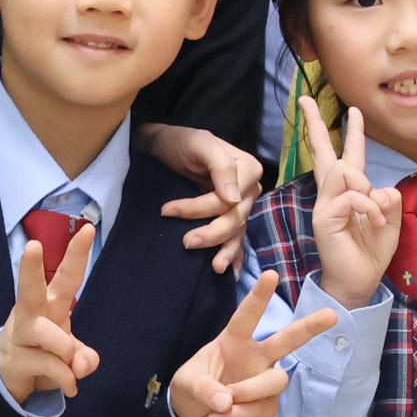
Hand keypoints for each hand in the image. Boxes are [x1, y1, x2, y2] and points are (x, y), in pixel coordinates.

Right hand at [0, 222, 101, 405]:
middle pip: (30, 288)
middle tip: (31, 246)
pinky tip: (70, 387)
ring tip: (72, 366)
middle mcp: (32, 313)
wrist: (9, 376)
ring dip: (66, 351)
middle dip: (30, 268)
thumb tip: (83, 364)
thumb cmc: (43, 350)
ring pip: (47, 334)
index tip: (87, 229)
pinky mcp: (15, 359)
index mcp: (50, 303)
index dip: (77, 254)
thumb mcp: (70, 353)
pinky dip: (65, 378)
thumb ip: (83, 357)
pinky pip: (49, 365)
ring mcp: (21, 334)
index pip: (66, 275)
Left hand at [145, 122, 265, 272]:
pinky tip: (231, 273)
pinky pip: (236, 238)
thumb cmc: (181, 143)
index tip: (167, 210)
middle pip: (234, 218)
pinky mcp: (229, 217)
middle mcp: (250, 189)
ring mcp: (241, 205)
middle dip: (211, 233)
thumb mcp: (199, 144)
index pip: (229, 199)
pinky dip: (235, 256)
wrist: (166, 147)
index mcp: (248, 168)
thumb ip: (220, 166)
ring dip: (226, 250)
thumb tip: (235, 200)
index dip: (200, 208)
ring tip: (215, 267)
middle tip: (185, 242)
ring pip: (237, 233)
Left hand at [171, 270, 341, 416]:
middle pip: (288, 340)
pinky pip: (264, 407)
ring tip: (223, 403)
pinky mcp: (267, 406)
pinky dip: (239, 415)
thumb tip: (226, 401)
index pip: (248, 316)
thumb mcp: (186, 384)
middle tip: (332, 314)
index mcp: (234, 341)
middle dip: (310, 327)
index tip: (271, 274)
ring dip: (249, 391)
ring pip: (276, 380)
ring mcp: (264, 382)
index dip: (259, 296)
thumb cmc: (190, 391)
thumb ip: (204, 388)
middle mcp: (256, 357)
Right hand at [302, 97, 405, 308]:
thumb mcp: (390, 220)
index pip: (348, 155)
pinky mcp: (324, 218)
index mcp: (351, 192)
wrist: (360, 281)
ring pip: (343, 171)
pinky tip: (374, 223)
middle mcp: (333, 194)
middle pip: (324, 152)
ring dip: (366, 188)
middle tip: (305, 99)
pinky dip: (369, 208)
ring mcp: (325, 204)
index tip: (353, 109)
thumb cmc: (372, 251)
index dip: (352, 132)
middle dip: (315, 124)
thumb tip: (379, 188)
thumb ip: (387, 199)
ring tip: (375, 214)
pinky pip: (352, 196)